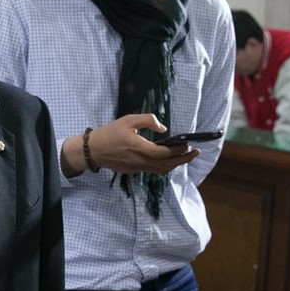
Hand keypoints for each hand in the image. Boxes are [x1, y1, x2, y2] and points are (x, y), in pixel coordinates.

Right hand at [61, 114, 198, 176]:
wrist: (94, 150)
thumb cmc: (110, 133)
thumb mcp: (128, 120)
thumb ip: (147, 120)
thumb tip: (163, 128)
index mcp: (138, 148)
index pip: (164, 153)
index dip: (178, 150)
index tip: (188, 145)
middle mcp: (140, 161)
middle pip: (167, 165)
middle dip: (183, 160)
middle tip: (195, 153)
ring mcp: (137, 168)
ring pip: (161, 170)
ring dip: (176, 164)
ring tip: (186, 157)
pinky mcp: (134, 170)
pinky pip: (153, 170)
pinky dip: (165, 165)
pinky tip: (169, 158)